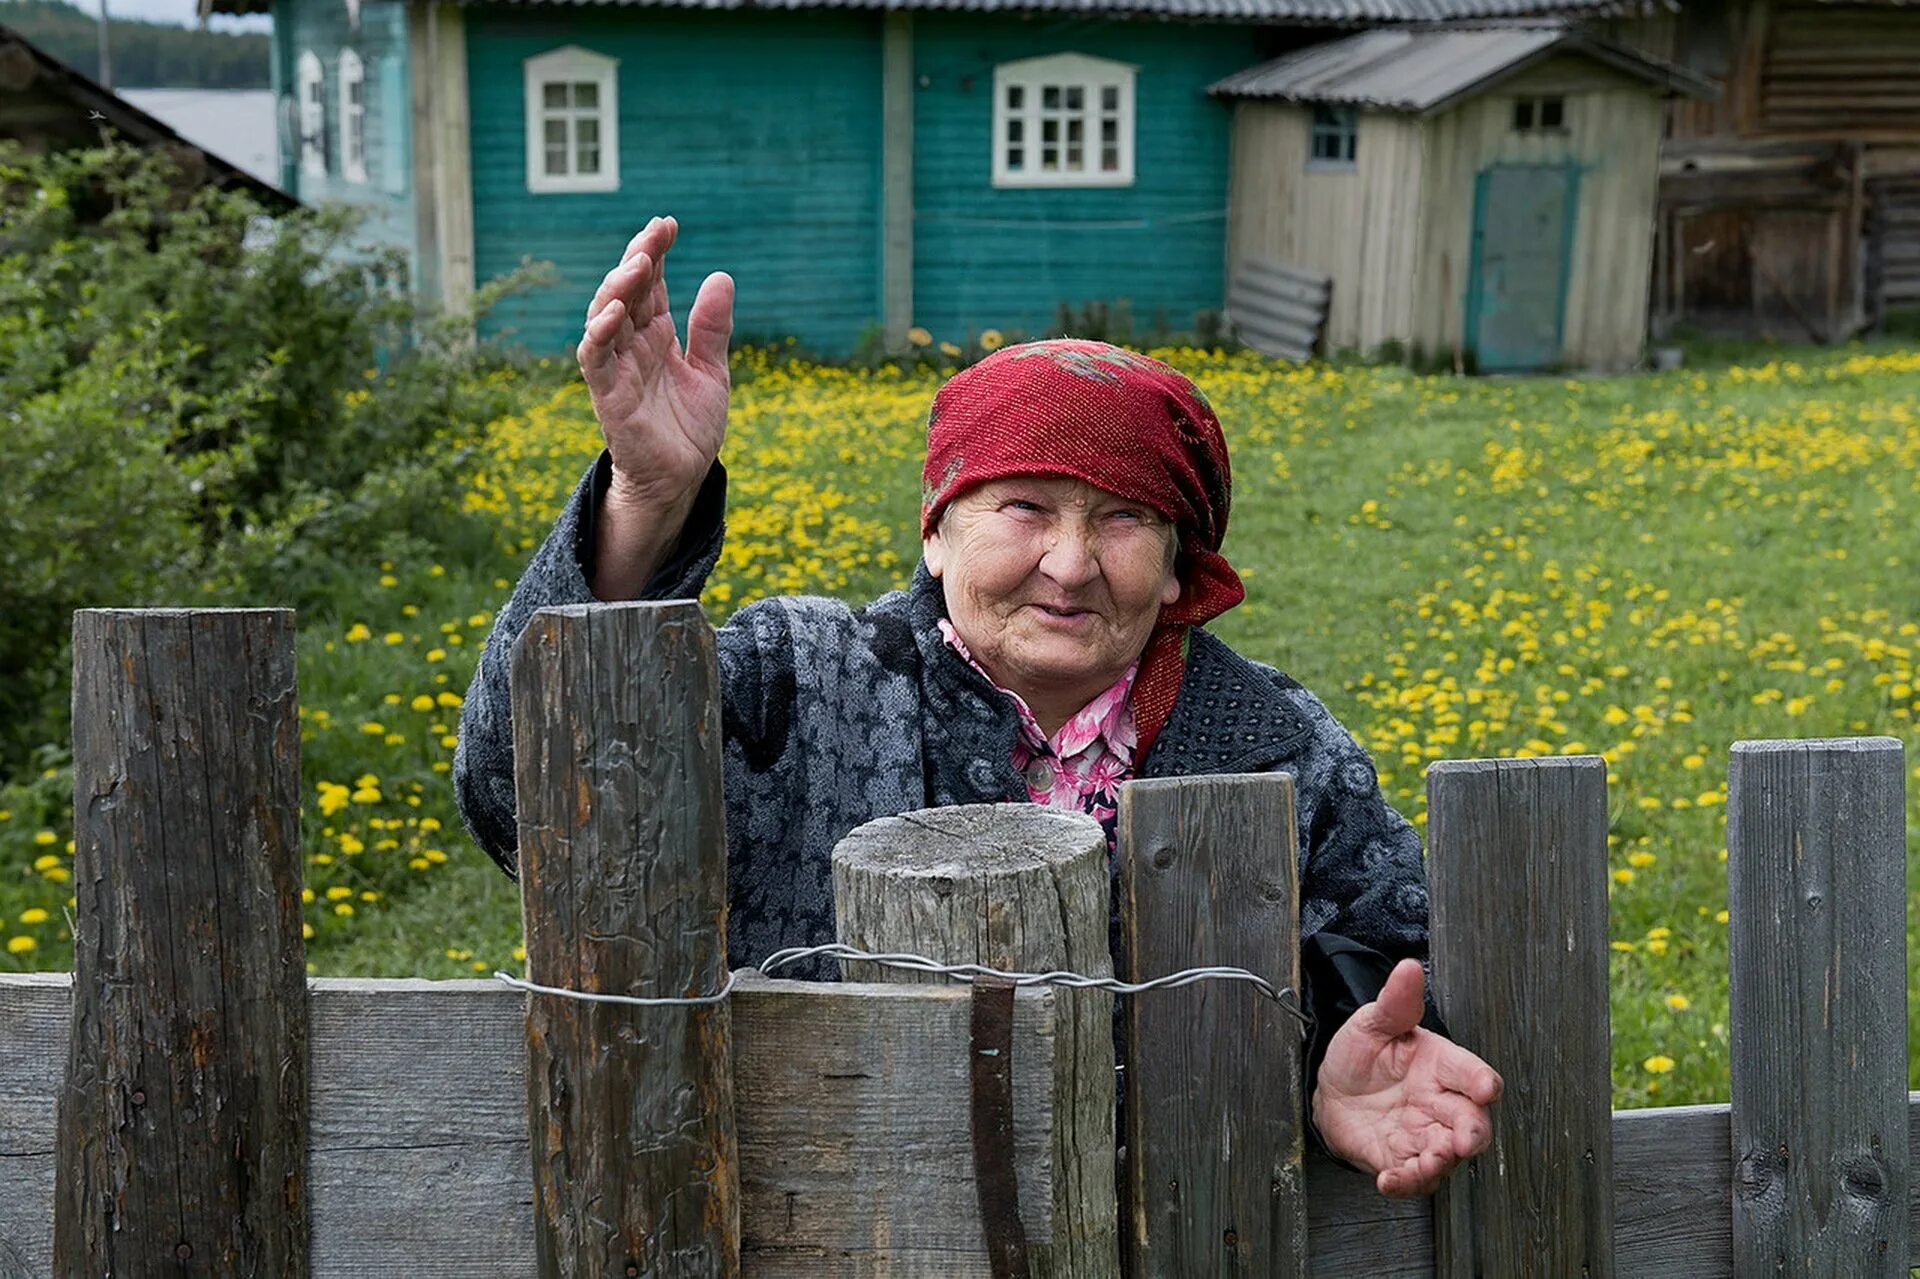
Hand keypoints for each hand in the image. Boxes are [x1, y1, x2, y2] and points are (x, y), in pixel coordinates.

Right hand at [576, 216, 734, 509]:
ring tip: (639, 262)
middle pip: (628, 291)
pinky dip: (600, 333)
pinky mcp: (608, 395)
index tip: (669, 223)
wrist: (681, 479)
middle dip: (639, 257)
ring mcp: (617, 368)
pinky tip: (617, 311)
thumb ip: (712, 328)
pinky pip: (595, 358)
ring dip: (618, 287)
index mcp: (657, 336)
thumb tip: (722, 275)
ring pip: (605, 316)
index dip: (657, 253)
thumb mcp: (712, 372)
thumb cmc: (689, 428)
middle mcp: (633, 346)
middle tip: (656, 232)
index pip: (653, 284)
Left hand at [1311, 958, 1502, 1198]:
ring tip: (1425, 1164)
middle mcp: (1438, 1103)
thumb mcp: (1372, 1023)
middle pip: (1470, 1122)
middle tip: (1463, 1141)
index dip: (1481, 1080)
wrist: (1330, 1089)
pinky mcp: (1399, 1159)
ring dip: (1440, 1163)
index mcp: (1438, 1064)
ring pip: (1445, 1155)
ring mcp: (1421, 1134)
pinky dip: (1405, 1183)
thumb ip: (1395, 1002)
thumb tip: (1408, 968)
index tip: (1486, 1088)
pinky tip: (1390, 1180)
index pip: (1470, 1072)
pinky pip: (1412, 1178)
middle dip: (1472, 1133)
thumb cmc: (1361, 1055)